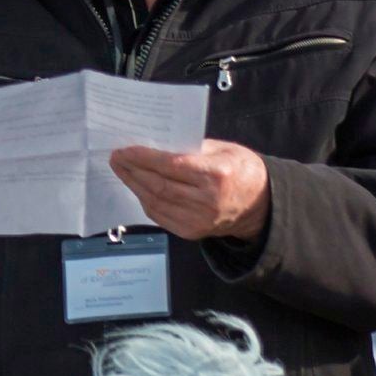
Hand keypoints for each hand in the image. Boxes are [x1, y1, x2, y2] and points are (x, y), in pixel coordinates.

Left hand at [105, 138, 271, 242]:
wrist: (260, 205)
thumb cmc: (240, 169)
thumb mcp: (223, 148)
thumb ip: (190, 147)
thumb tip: (154, 143)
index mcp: (216, 174)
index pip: (172, 166)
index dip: (144, 158)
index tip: (124, 150)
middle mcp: (207, 200)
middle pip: (159, 185)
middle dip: (132, 171)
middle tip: (115, 157)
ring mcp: (199, 220)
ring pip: (156, 202)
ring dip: (134, 185)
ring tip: (121, 170)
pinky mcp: (192, 232)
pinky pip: (160, 216)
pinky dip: (145, 200)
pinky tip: (137, 187)